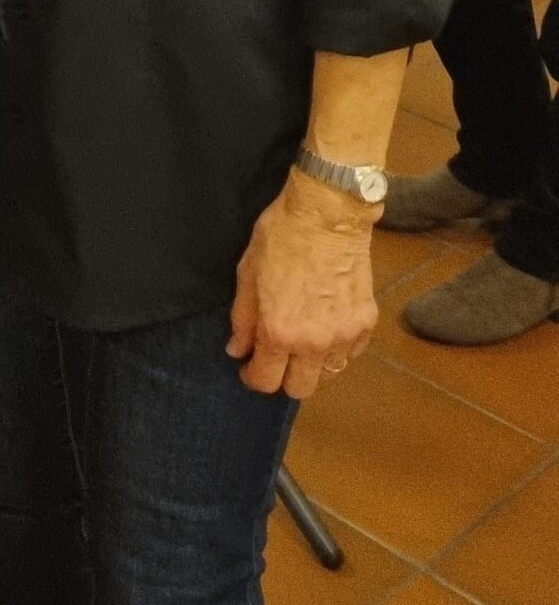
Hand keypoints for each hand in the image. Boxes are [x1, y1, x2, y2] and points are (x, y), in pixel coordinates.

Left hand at [227, 171, 378, 397]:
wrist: (328, 215)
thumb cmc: (280, 238)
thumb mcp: (247, 274)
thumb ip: (242, 319)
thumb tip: (238, 350)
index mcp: (279, 332)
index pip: (265, 381)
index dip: (252, 377)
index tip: (249, 366)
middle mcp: (314, 343)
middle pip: (300, 390)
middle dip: (283, 377)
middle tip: (276, 354)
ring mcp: (345, 335)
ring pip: (328, 374)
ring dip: (312, 364)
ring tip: (303, 338)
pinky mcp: (366, 323)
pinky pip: (351, 353)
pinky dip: (337, 348)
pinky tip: (326, 325)